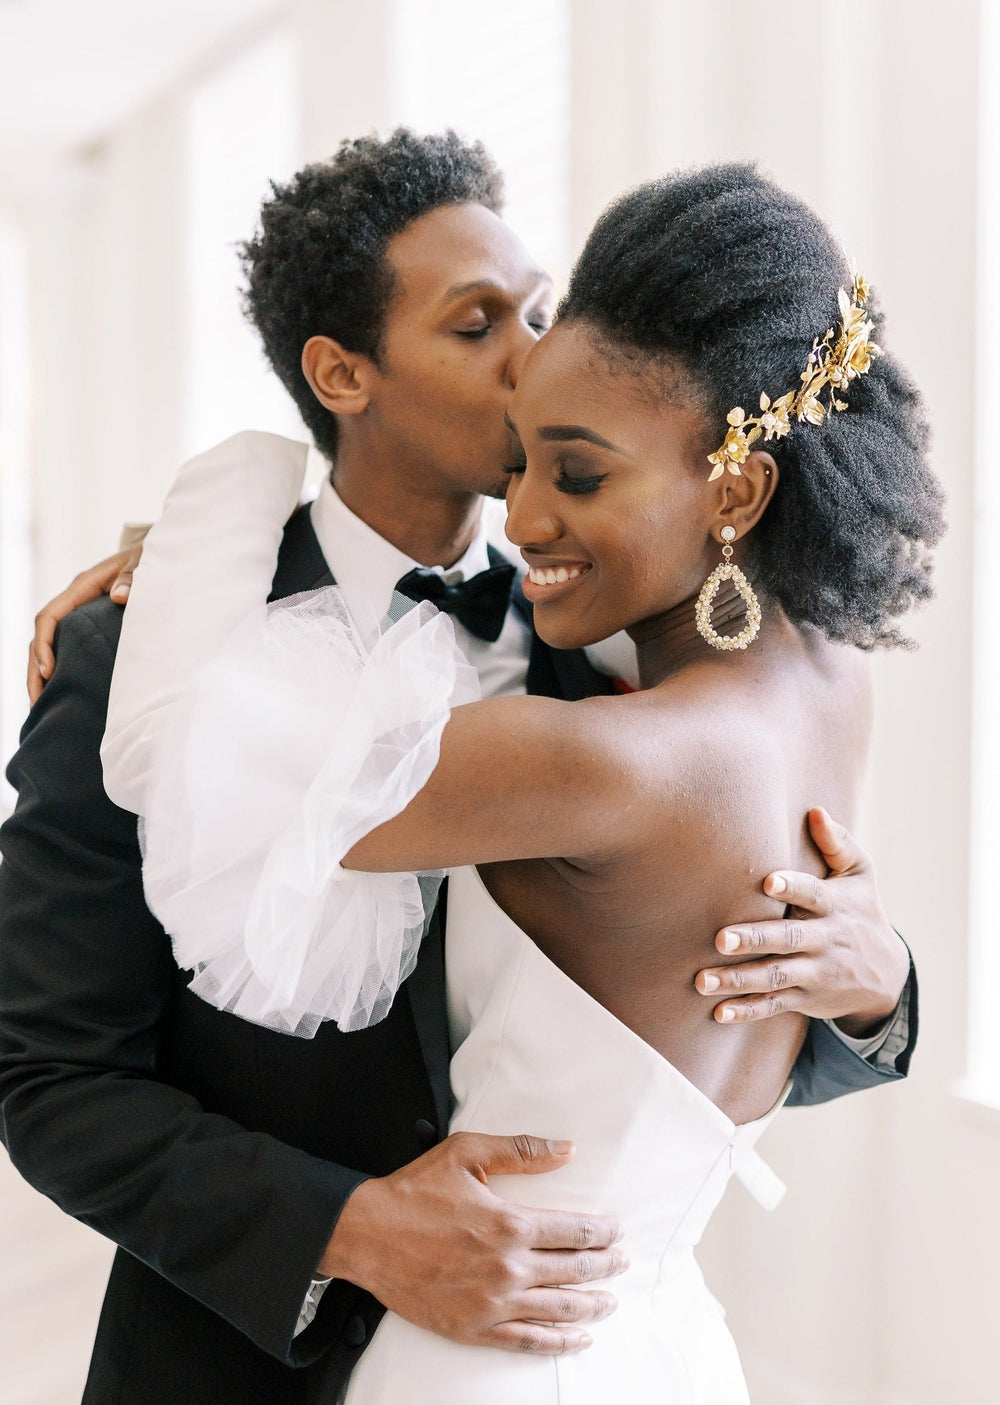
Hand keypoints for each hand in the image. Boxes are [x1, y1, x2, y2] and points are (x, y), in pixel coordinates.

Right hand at [27, 545, 142, 704]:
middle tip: (37, 704)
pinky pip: (66, 647)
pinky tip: (63, 693)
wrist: (157, 556)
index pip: (49, 617)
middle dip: (34, 670)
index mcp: (82, 587)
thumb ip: (133, 576)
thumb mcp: (143, 563)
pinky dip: (60, 669)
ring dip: (42, 675)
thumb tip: (119, 596)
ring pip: (50, 645)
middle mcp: (75, 601)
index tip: (48, 672)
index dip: (44, 645)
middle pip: (41, 636)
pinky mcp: (90, 624)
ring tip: (42, 707)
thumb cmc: (150, 558)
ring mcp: (81, 613)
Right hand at [321, 1131, 626, 1354]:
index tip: (618, 1231)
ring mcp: (491, 1303)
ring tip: (610, 1302)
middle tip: (623, 1263)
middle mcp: (507, 1268)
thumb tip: (568, 1149)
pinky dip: (558, 1342)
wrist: (366, 1234)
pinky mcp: (473, 1328)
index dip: (603, 1232)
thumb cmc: (414, 1191)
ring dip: (591, 1305)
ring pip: (558, 1310)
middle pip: (575, 1272)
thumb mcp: (466, 1153)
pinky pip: (526, 1341)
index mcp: (510, 1224)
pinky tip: (577, 1338)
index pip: (575, 1232)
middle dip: (606, 1267)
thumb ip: (521, 1150)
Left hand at [696, 807, 908, 1034]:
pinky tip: (719, 1013)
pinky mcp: (805, 997)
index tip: (768, 881)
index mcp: (835, 905)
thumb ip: (837, 843)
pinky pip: (774, 1005)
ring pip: (775, 977)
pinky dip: (748, 1010)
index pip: (813, 895)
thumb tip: (815, 809)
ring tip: (702, 981)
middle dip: (754, 940)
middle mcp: (824, 940)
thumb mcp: (860, 875)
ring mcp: (815, 972)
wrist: (886, 974)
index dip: (792, 888)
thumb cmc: (861, 909)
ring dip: (739, 980)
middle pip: (787, 940)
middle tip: (721, 939)